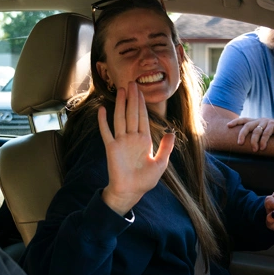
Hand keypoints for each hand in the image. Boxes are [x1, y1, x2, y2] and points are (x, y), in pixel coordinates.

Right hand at [98, 83, 175, 215]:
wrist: (130, 191)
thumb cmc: (145, 180)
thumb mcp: (160, 164)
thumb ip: (165, 148)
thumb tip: (171, 134)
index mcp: (144, 140)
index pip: (142, 117)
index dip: (141, 104)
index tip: (140, 91)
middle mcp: (131, 138)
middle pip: (131, 114)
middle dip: (132, 98)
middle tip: (131, 83)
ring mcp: (120, 142)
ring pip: (120, 118)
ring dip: (120, 104)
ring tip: (121, 90)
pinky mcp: (111, 148)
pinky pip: (106, 132)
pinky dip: (103, 121)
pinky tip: (102, 109)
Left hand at [227, 116, 273, 151]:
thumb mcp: (265, 133)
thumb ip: (257, 135)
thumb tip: (246, 145)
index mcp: (257, 121)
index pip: (244, 120)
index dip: (235, 122)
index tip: (227, 126)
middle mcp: (260, 120)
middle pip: (247, 125)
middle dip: (242, 134)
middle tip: (239, 143)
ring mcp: (267, 122)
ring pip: (256, 130)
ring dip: (254, 141)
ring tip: (254, 150)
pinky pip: (266, 133)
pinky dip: (263, 141)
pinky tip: (262, 148)